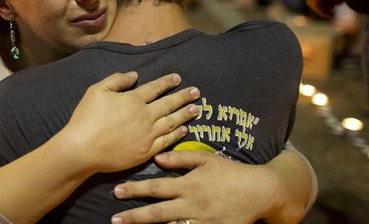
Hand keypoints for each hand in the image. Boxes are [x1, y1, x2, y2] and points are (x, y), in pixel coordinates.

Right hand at [63, 73, 199, 173]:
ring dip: (185, 114)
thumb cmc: (86, 118)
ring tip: (196, 109)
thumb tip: (134, 75)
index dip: (167, 82)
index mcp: (133, 99)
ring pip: (172, 122)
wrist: (83, 149)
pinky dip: (177, 134)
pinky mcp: (146, 151)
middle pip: (169, 104)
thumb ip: (116, 80)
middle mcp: (145, 116)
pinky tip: (184, 129)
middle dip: (183, 96)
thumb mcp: (96, 91)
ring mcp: (148, 134)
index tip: (178, 78)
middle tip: (196, 92)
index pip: (155, 88)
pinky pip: (167, 141)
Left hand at [111, 151, 277, 223]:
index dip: (135, 190)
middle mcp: (192, 205)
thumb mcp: (206, 159)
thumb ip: (180, 159)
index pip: (156, 188)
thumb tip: (157, 158)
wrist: (261, 191)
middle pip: (157, 213)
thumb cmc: (231, 172)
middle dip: (134, 217)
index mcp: (189, 185)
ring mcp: (202, 221)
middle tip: (115, 219)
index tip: (117, 192)